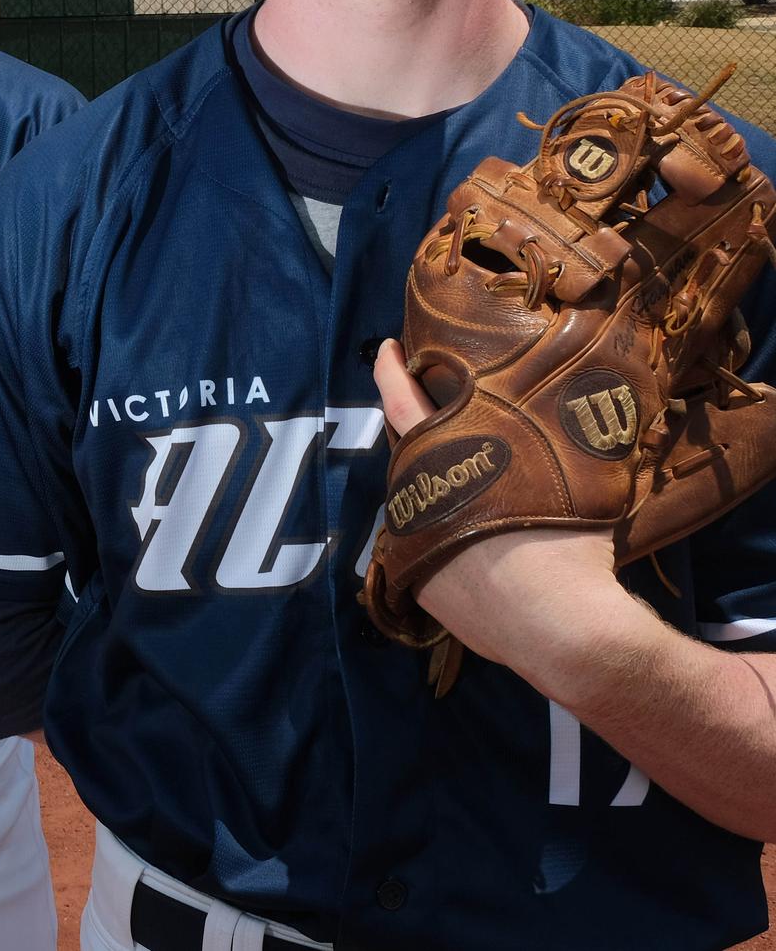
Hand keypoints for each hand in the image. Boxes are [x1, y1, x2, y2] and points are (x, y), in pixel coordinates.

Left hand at [372, 338, 622, 671]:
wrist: (562, 628)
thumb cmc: (567, 539)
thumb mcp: (570, 468)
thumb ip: (556, 436)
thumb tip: (591, 407)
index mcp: (441, 458)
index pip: (402, 401)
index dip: (390, 370)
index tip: (385, 347)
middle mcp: (414, 496)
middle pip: (410, 455)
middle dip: (426, 436)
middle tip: (448, 421)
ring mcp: (410, 542)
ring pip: (419, 502)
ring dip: (441, 492)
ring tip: (478, 492)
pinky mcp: (417, 585)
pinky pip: (426, 551)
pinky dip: (447, 543)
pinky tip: (480, 552)